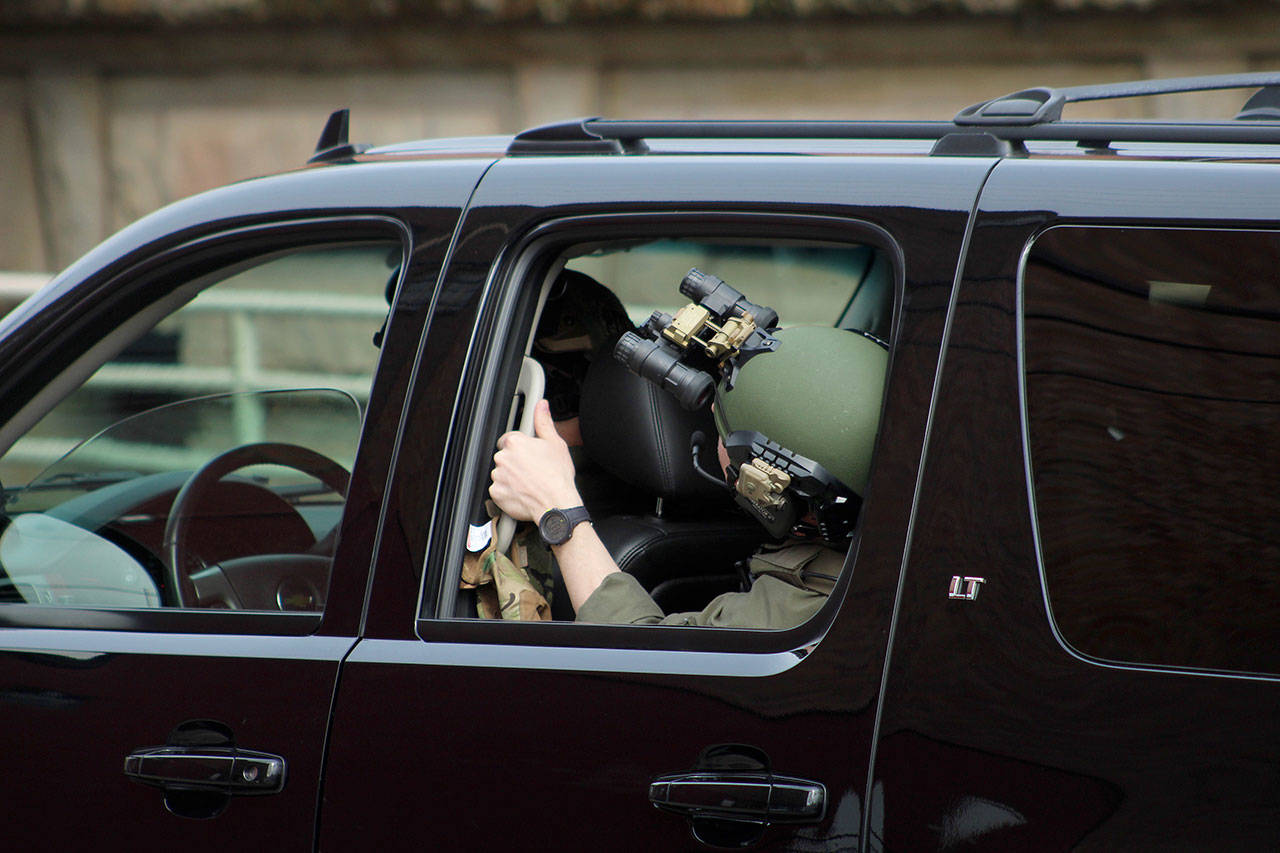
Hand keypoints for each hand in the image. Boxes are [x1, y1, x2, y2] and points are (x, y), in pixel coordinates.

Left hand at [489, 399, 581, 521]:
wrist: (556, 503)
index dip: (520, 448)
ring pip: (501, 474)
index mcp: (515, 443)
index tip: (528, 455)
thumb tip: (541, 405)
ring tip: (529, 483)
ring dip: (510, 477)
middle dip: (515, 462)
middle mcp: (503, 458)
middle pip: (504, 457)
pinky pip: (499, 490)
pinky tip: (523, 493)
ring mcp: (498, 476)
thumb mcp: (556, 444)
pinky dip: (508, 492)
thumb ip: (544, 421)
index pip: (509, 439)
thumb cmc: (558, 476)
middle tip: (532, 470)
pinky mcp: (496, 493)